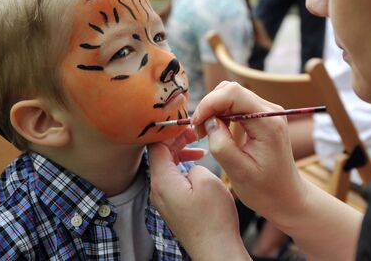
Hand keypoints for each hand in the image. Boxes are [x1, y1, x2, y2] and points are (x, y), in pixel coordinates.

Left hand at [148, 129, 249, 259]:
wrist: (216, 249)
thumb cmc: (214, 219)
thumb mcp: (207, 180)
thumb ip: (193, 162)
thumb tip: (189, 163)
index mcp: (162, 180)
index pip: (154, 144)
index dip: (169, 130)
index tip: (186, 122)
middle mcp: (157, 189)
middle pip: (158, 154)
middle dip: (175, 139)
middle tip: (194, 130)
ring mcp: (163, 199)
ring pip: (165, 166)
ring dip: (180, 152)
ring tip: (198, 146)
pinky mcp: (172, 205)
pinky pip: (171, 178)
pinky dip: (181, 166)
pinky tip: (197, 164)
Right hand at [191, 82, 306, 223]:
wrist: (286, 196)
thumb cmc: (265, 189)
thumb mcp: (238, 171)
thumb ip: (221, 143)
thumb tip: (209, 120)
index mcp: (267, 122)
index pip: (233, 93)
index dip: (209, 104)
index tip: (196, 124)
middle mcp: (270, 111)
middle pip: (231, 90)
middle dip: (210, 106)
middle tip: (199, 131)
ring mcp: (267, 112)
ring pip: (232, 95)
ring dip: (214, 109)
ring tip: (206, 133)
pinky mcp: (262, 117)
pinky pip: (237, 105)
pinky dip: (222, 114)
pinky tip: (217, 132)